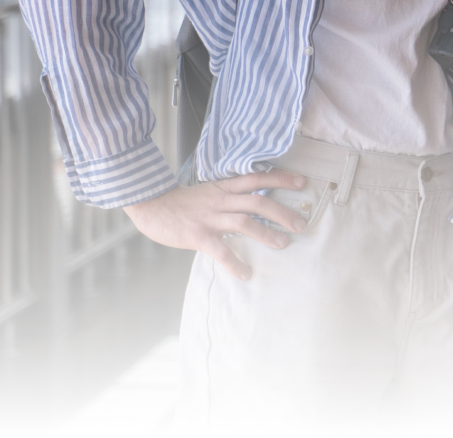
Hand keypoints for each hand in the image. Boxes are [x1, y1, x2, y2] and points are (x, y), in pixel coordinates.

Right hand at [122, 170, 310, 280]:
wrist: (150, 206)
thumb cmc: (182, 203)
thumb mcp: (209, 192)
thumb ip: (230, 196)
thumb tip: (256, 203)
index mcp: (224, 188)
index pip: (257, 178)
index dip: (280, 178)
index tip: (302, 182)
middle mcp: (220, 201)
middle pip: (258, 201)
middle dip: (282, 212)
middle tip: (300, 224)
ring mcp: (209, 218)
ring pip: (244, 222)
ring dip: (266, 233)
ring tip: (283, 244)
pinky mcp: (198, 235)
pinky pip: (220, 250)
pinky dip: (234, 262)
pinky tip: (246, 273)